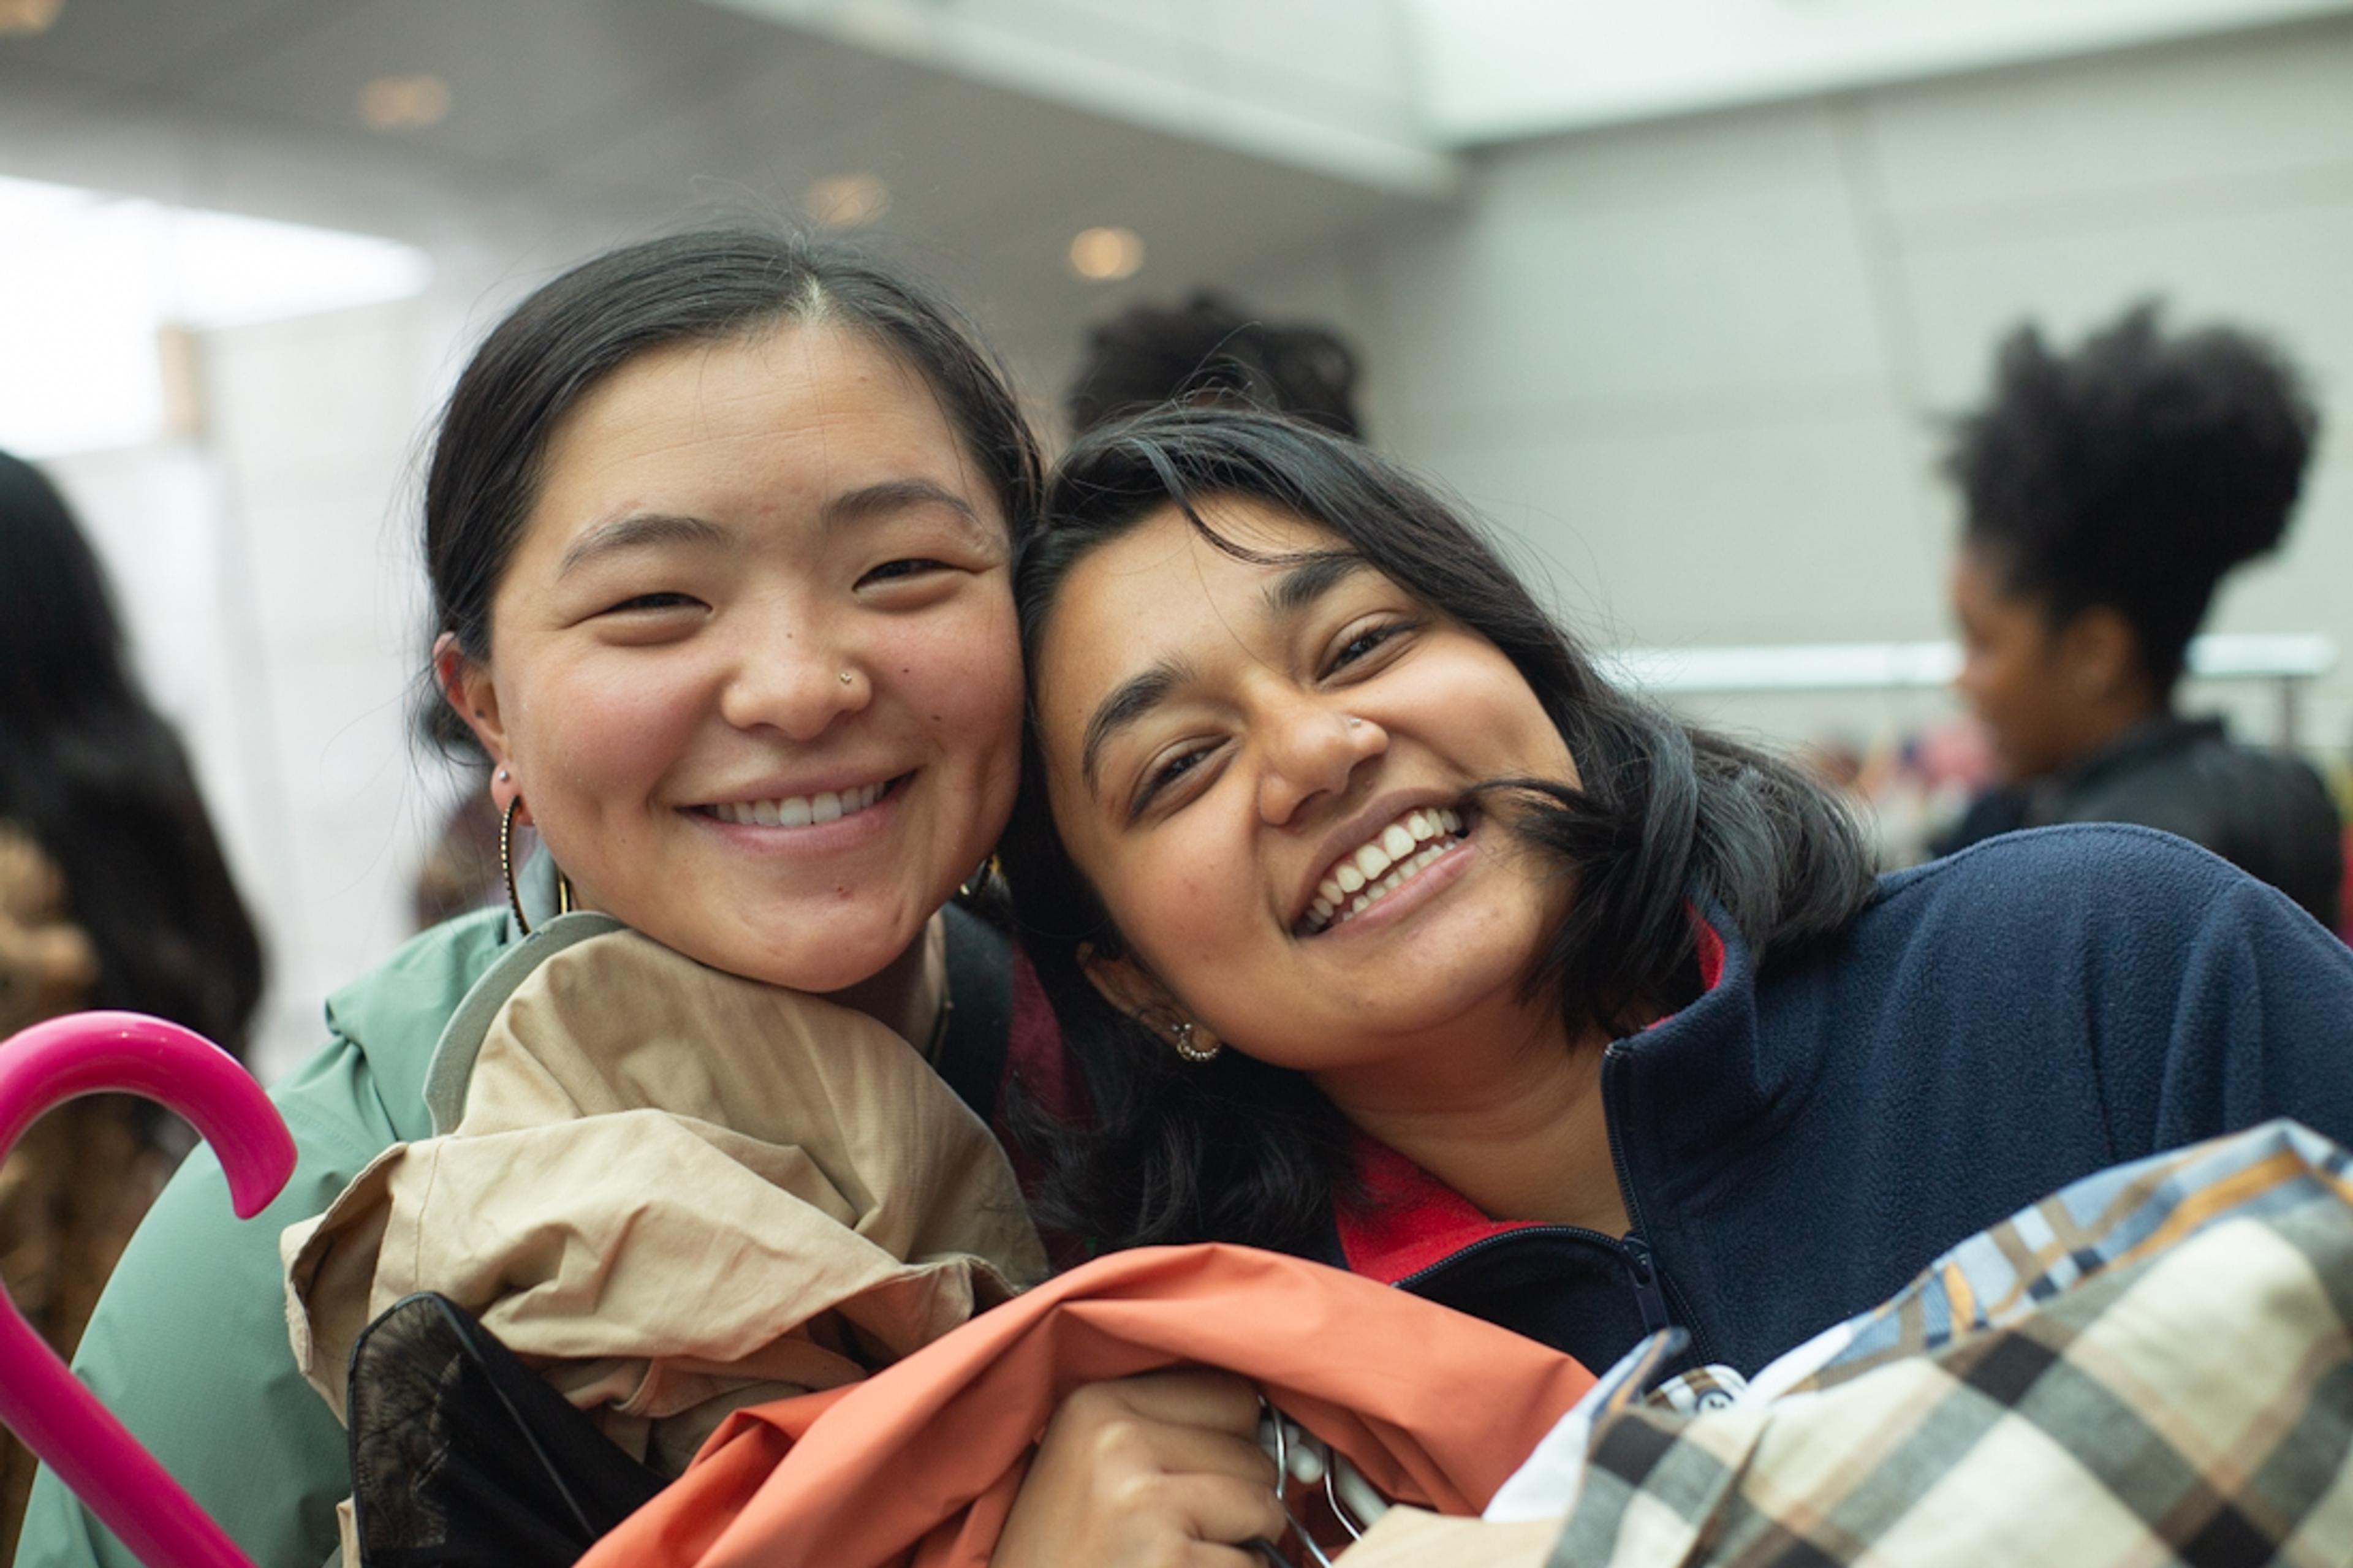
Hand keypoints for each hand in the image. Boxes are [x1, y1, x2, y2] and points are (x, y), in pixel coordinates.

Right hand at [993, 1368, 1285, 1567]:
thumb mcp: (1094, 1468)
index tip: (1203, 1475)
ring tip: (1169, 1560)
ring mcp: (1144, 1502)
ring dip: (1238, 1547)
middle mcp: (1118, 1440)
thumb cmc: (1066, 1553)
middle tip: (1172, 1533)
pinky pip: (1253, 1566)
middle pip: (1255, 1451)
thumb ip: (1176, 1433)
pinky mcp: (1168, 1560)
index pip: (1232, 1392)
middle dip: (1237, 1498)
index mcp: (1097, 1402)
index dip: (1234, 1441)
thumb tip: (1297, 1445)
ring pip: (1265, 1509)